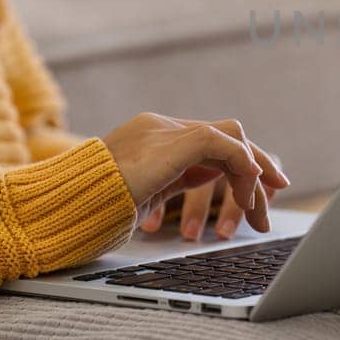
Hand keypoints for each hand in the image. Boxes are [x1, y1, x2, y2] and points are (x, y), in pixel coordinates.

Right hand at [102, 113, 288, 235]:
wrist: (63, 206)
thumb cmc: (91, 211)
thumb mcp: (139, 196)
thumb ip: (168, 183)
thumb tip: (194, 189)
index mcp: (153, 139)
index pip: (209, 141)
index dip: (238, 163)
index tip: (258, 190)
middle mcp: (160, 128)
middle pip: (226, 135)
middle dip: (256, 166)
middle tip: (276, 194)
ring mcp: (164, 131)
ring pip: (231, 138)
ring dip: (253, 174)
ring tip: (259, 210)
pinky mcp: (171, 142)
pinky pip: (223, 144)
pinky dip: (243, 165)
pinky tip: (250, 190)